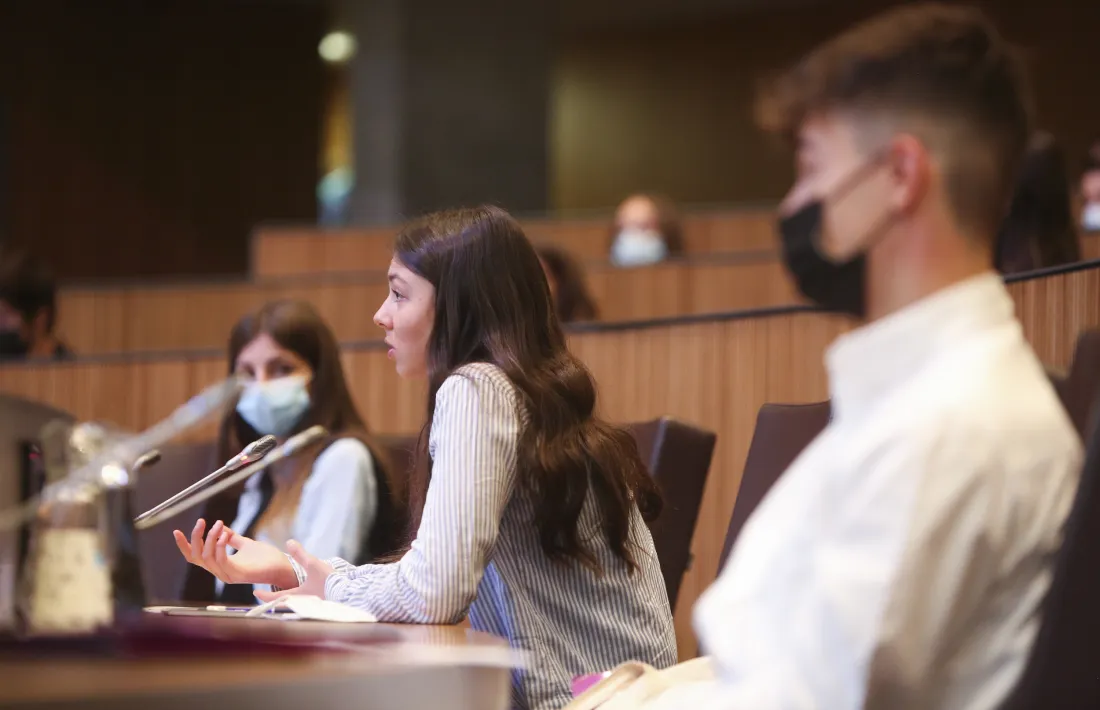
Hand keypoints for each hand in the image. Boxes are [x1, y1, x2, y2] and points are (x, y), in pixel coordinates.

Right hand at [173, 519, 295, 588]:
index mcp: (219, 565)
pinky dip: (220, 545)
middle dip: (196, 538)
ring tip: (217, 524)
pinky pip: (221, 560)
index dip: (184, 545)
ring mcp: (227, 575)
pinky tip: (224, 533)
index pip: (195, 557)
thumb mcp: (246, 544)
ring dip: (210, 538)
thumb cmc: (266, 557)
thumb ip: (232, 538)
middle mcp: (220, 572)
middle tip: (202, 521)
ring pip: (207, 557)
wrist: (283, 567)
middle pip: (197, 556)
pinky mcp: (237, 575)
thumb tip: (220, 526)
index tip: (176, 531)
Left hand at [254, 540, 334, 601]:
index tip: (255, 593)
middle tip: (267, 596)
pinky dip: (299, 601)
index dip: (264, 595)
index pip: (276, 597)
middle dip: (275, 600)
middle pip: (284, 603)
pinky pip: (305, 604)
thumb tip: (288, 542)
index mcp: (297, 595)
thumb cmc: (329, 580)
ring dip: (287, 601)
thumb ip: (301, 554)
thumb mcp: (313, 564)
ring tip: (283, 596)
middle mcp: (302, 603)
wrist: (347, 592)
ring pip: (294, 604)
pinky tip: (304, 597)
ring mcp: (312, 605)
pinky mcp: (321, 605)